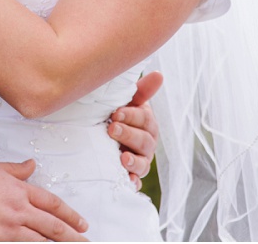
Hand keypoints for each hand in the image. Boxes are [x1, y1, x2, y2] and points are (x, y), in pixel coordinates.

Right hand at [0, 160, 87, 240]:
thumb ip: (16, 170)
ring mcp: (8, 230)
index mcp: (20, 192)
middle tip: (86, 243)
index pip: (53, 205)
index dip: (70, 215)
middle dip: (73, 237)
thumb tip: (31, 165)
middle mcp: (18, 212)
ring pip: (40, 243)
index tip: (82, 224)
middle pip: (53, 227)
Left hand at [110, 70, 162, 188]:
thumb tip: (159, 74)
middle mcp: (147, 143)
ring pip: (142, 163)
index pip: (145, 120)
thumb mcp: (124, 101)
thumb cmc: (114, 114)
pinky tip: (128, 181)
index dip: (132, 116)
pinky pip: (135, 182)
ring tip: (122, 158)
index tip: (115, 112)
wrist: (97, 133)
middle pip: (144, 141)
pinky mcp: (131, 176)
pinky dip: (132, 182)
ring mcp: (140, 160)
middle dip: (128, 135)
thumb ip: (141, 90)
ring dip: (133, 161)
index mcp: (146, 123)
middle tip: (111, 129)